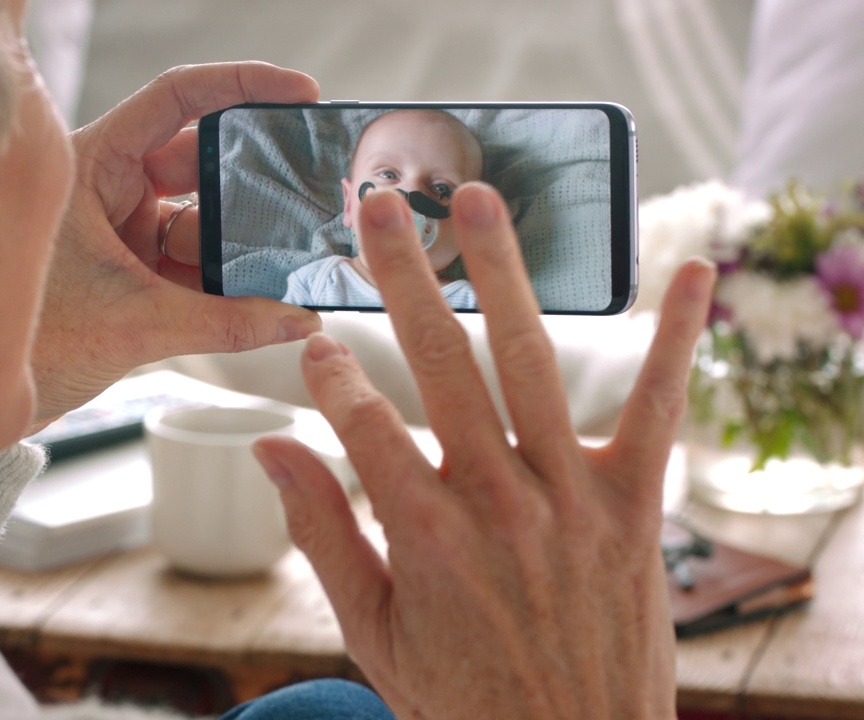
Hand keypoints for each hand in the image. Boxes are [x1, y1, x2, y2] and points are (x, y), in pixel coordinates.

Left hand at [30, 63, 322, 428]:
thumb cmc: (20, 344)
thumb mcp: (132, 326)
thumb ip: (225, 324)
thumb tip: (298, 321)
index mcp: (89, 165)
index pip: (175, 101)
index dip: (241, 86)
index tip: (299, 93)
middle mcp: (104, 190)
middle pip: (200, 164)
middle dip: (257, 183)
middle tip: (314, 189)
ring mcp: (117, 234)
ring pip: (200, 222)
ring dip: (246, 243)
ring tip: (299, 256)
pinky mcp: (126, 276)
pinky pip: (190, 266)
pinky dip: (227, 282)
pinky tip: (270, 295)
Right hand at [253, 183, 714, 718]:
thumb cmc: (462, 696)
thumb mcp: (370, 631)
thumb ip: (320, 535)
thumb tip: (268, 451)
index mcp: (424, 535)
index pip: (361, 423)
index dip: (328, 376)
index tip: (311, 343)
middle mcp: (496, 500)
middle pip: (439, 364)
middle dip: (401, 278)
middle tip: (379, 206)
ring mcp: (570, 495)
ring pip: (531, 362)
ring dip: (501, 274)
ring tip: (476, 199)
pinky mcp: (632, 503)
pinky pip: (657, 407)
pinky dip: (678, 338)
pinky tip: (693, 270)